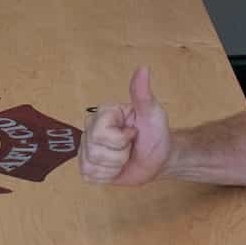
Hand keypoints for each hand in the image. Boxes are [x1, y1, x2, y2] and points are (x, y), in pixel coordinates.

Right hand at [79, 67, 171, 185]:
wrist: (159, 159)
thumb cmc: (156, 134)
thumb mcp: (152, 113)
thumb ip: (142, 93)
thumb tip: (143, 68)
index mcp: (103, 113)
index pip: (100, 133)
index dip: (121, 139)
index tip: (133, 132)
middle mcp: (90, 128)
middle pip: (94, 150)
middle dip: (119, 155)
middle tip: (129, 146)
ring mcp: (86, 148)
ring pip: (92, 164)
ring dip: (115, 166)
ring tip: (124, 157)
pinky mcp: (87, 166)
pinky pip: (89, 175)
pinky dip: (107, 175)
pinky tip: (117, 168)